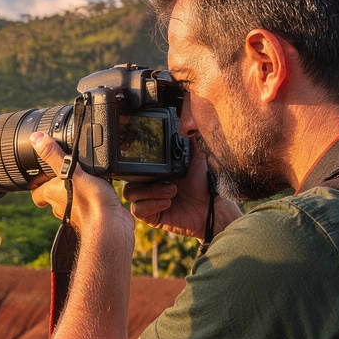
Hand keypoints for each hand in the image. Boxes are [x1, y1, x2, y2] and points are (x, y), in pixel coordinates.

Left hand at [27, 133, 132, 247]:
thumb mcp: (72, 170)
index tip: (40, 180)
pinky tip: (102, 188)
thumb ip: (55, 155)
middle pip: (54, 198)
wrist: (111, 225)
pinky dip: (94, 197)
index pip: (38, 193)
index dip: (37, 187)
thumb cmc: (90, 202)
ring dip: (77, 192)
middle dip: (58, 188)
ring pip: (73, 202)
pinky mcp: (96, 214)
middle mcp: (63, 206)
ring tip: (85, 178)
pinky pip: (92, 205)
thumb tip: (36, 139)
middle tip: (64, 175)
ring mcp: (79, 213)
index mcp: (53, 193)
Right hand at [123, 150, 242, 240]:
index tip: (152, 160)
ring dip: (150, 192)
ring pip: (130, 193)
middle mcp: (149, 185)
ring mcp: (148, 200)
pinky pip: (138, 210)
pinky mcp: (151, 216)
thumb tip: (186, 122)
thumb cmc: (204, 184)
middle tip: (169, 181)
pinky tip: (167, 203)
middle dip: (146, 180)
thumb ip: (187, 142)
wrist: (211, 207)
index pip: (137, 164)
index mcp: (156, 170)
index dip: (139, 162)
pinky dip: (151, 205)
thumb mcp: (196, 158)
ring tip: (172, 192)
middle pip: (128, 179)